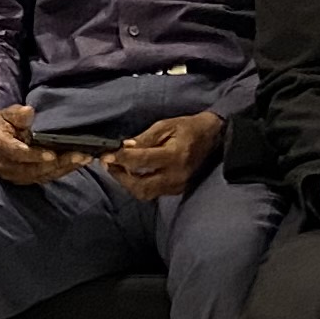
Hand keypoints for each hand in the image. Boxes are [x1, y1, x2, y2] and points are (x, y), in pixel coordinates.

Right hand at [0, 105, 89, 187]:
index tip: (52, 154)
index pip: (18, 153)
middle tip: (81, 156)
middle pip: (34, 168)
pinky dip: (61, 171)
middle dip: (59, 163)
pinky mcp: (24, 179)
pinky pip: (44, 177)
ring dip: (64, 168)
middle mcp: (6, 166)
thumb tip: (28, 111)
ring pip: (42, 175)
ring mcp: (15, 175)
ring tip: (84, 159)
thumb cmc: (0, 124)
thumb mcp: (5, 114)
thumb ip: (17, 114)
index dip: (35, 155)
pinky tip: (76, 164)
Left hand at [102, 110, 225, 202]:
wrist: (212, 137)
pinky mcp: (177, 189)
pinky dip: (139, 184)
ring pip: (145, 193)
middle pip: (141, 186)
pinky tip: (132, 173)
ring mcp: (178, 185)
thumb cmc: (187, 128)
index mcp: (174, 155)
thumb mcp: (165, 126)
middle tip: (108, 164)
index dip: (121, 158)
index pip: (142, 161)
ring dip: (127, 183)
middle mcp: (176, 175)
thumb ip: (144, 139)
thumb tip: (123, 147)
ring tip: (118, 168)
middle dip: (120, 177)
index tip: (107, 154)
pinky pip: (153, 192)